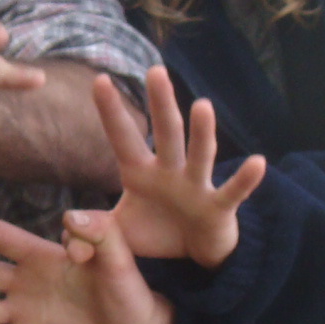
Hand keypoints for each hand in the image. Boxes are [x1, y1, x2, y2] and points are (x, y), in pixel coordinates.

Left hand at [97, 68, 266, 266]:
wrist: (194, 253)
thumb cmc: (157, 232)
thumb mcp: (120, 233)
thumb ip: (93, 230)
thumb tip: (67, 227)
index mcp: (140, 173)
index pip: (123, 138)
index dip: (111, 111)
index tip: (98, 80)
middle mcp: (170, 171)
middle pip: (165, 132)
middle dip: (160, 103)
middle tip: (155, 71)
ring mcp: (196, 186)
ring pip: (200, 153)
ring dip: (202, 131)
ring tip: (202, 105)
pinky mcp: (219, 207)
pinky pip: (233, 191)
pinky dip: (245, 179)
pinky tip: (257, 162)